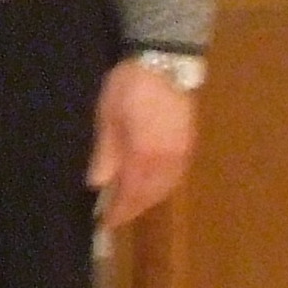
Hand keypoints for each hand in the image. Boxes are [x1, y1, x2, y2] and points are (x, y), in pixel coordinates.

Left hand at [89, 60, 198, 230]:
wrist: (165, 63)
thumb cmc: (128, 88)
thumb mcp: (107, 118)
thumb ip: (105, 154)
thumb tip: (97, 184)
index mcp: (144, 155)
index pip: (131, 194)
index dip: (119, 211)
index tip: (105, 224)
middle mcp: (168, 160)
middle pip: (151, 195)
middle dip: (134, 209)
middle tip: (116, 217)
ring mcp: (182, 152)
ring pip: (166, 187)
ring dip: (148, 200)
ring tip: (130, 205)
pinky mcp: (190, 144)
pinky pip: (176, 176)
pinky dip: (162, 187)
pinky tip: (150, 186)